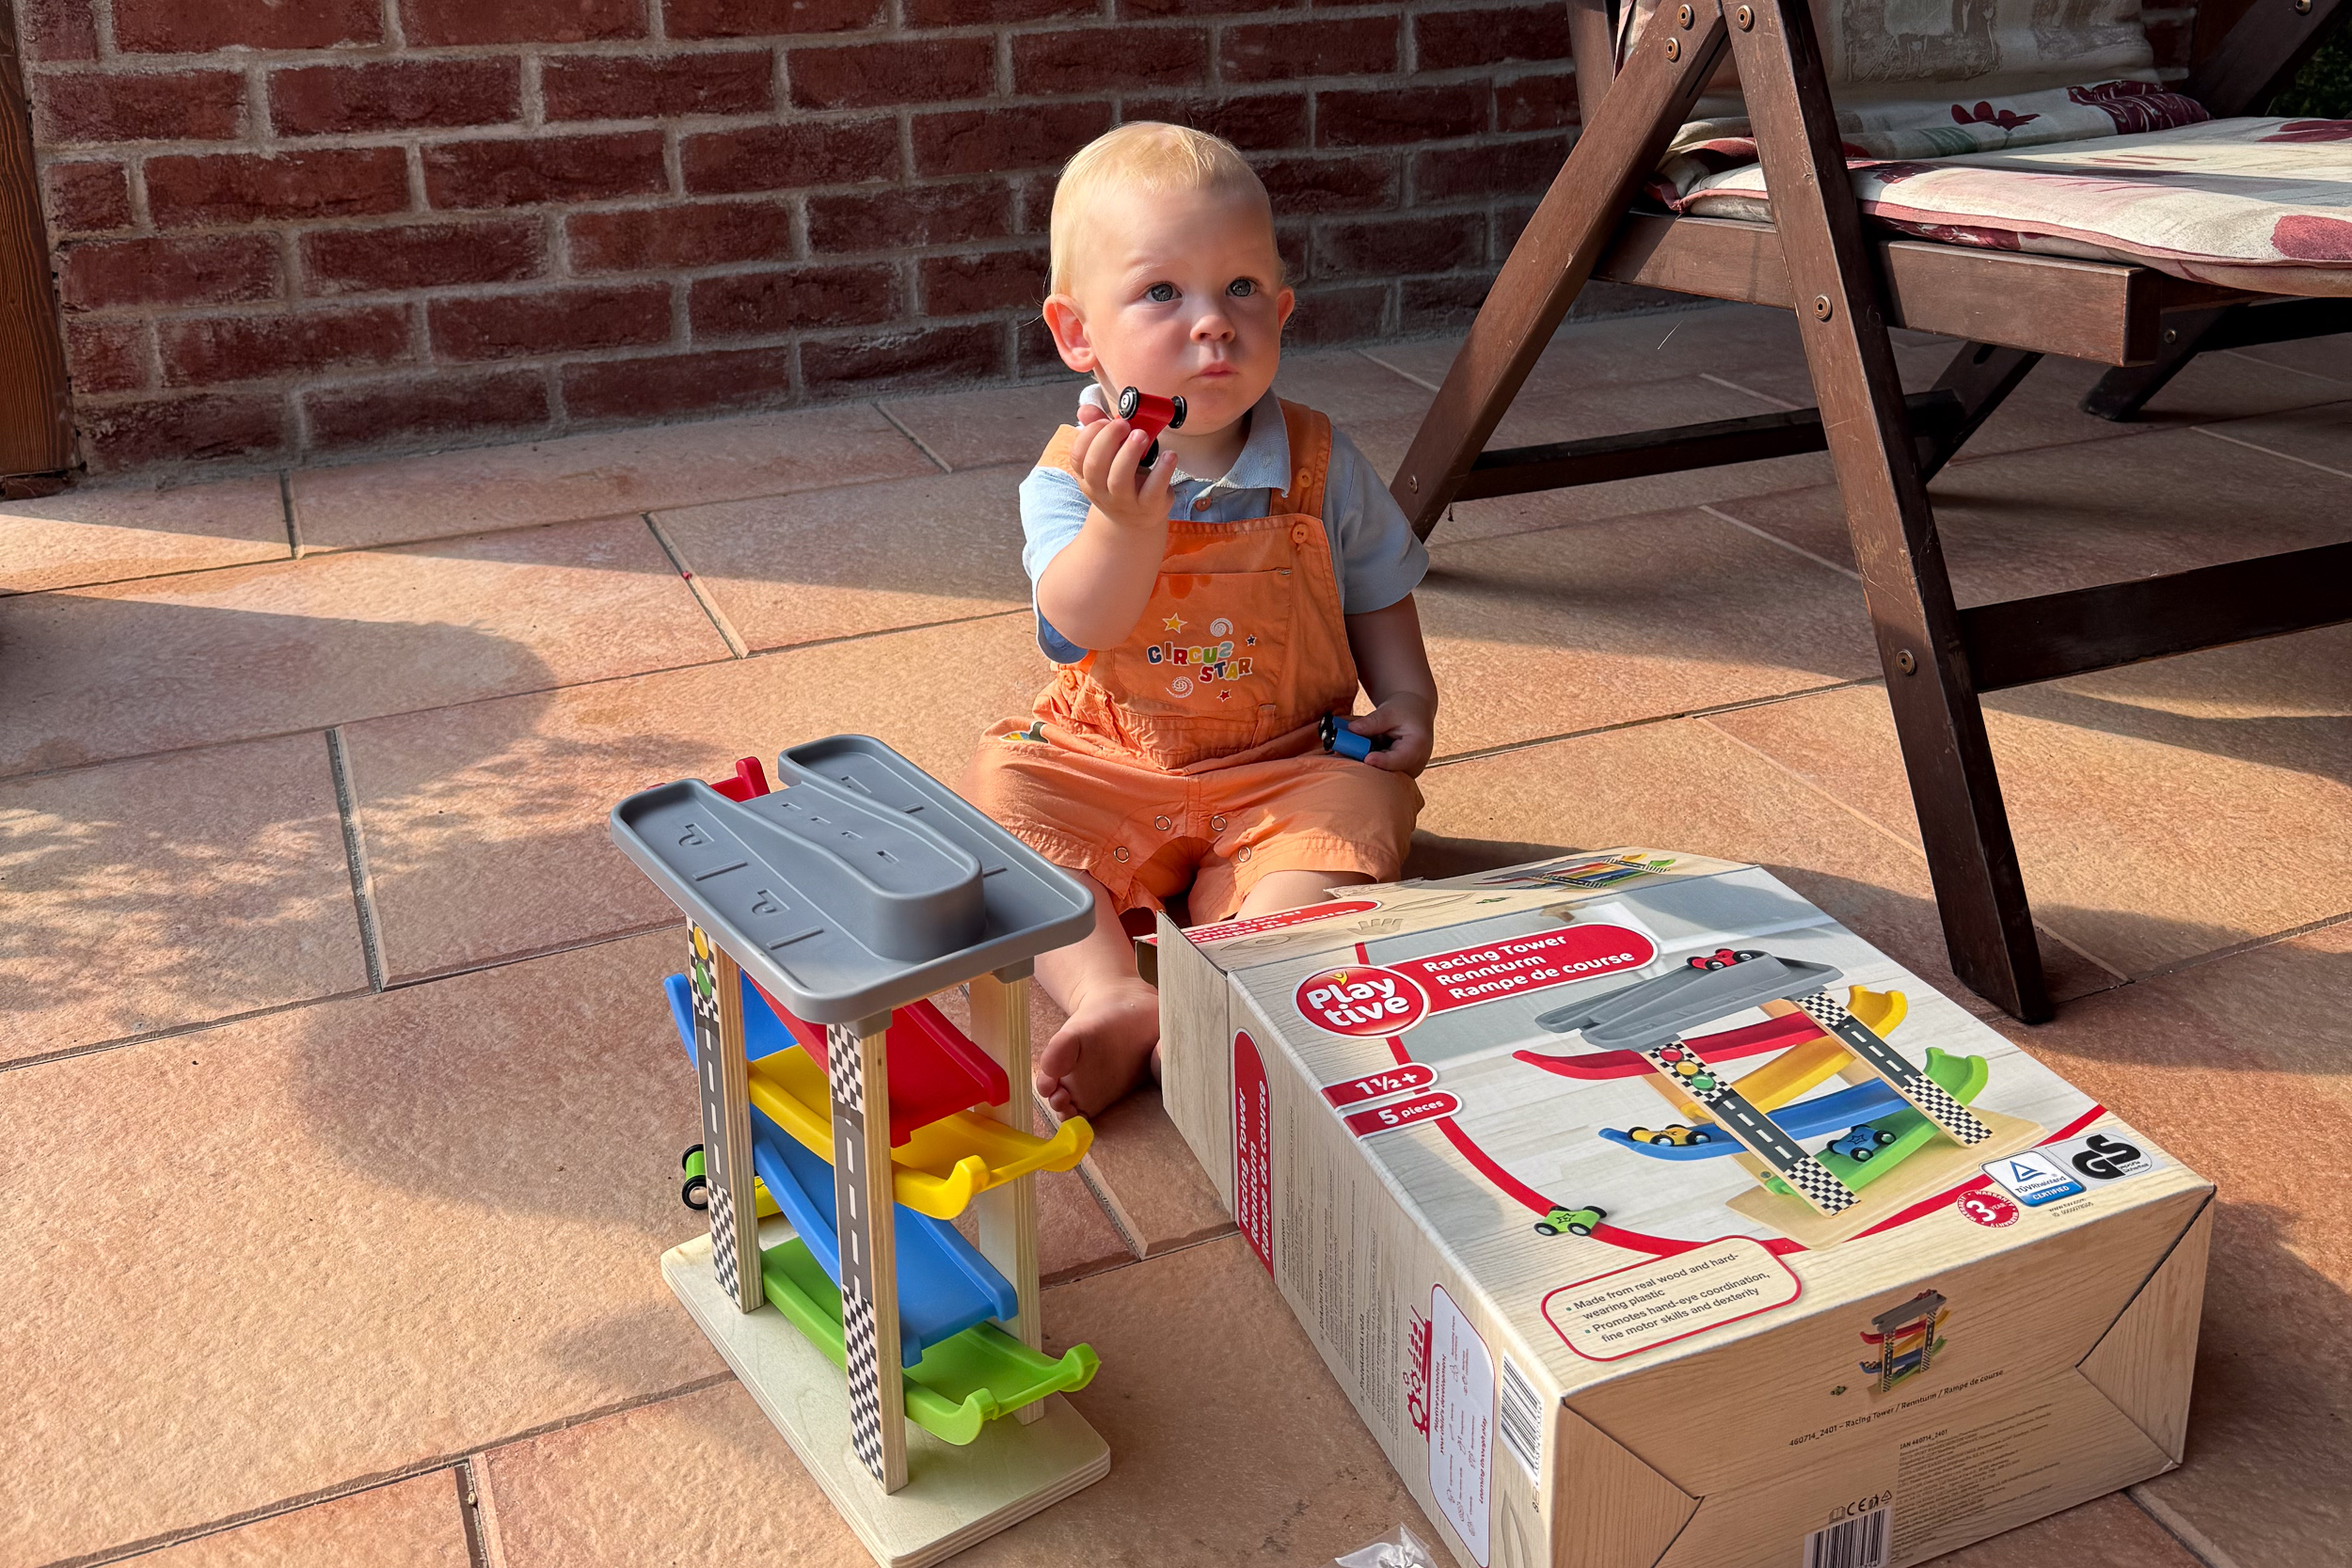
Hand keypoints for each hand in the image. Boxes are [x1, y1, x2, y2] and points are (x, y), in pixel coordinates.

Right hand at [1066, 400, 1175, 533]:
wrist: (1136, 521)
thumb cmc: (1121, 479)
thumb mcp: (1108, 458)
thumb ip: (1099, 431)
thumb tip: (1086, 409)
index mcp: (1087, 476)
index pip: (1077, 457)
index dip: (1087, 436)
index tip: (1102, 420)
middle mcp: (1101, 491)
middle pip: (1095, 466)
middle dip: (1107, 440)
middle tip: (1123, 423)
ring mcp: (1125, 502)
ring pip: (1119, 480)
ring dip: (1129, 453)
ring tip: (1142, 434)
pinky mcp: (1149, 506)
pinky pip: (1153, 489)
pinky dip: (1162, 471)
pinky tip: (1169, 455)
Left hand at [1349, 692, 1434, 775]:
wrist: (1414, 714)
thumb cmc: (1406, 711)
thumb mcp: (1390, 710)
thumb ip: (1372, 721)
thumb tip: (1351, 729)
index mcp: (1417, 748)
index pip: (1399, 759)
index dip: (1382, 761)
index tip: (1367, 758)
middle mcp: (1412, 765)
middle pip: (1385, 770)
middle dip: (1363, 760)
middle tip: (1341, 748)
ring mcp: (1402, 771)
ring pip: (1377, 771)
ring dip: (1359, 758)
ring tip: (1347, 742)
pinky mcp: (1392, 772)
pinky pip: (1374, 769)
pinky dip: (1362, 757)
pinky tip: (1353, 746)